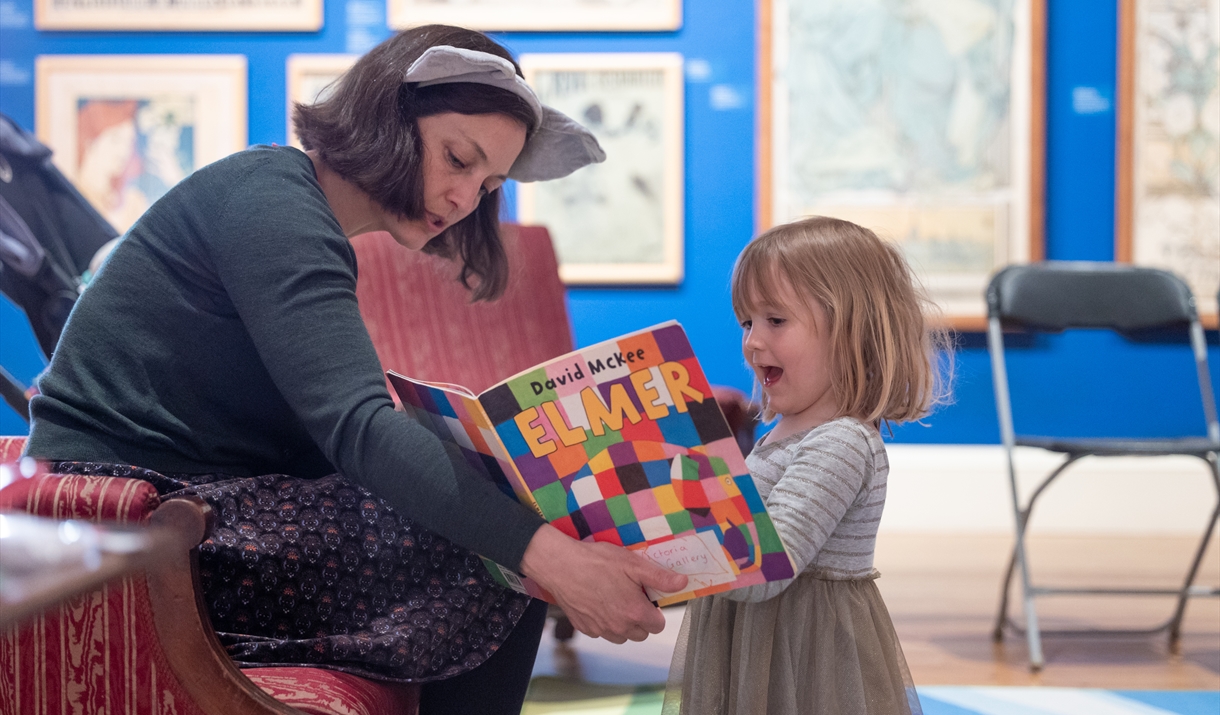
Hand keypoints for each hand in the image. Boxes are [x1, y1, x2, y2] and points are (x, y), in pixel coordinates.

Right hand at [519, 524, 687, 643]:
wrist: (560, 566)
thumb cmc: (596, 562)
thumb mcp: (633, 564)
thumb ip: (660, 578)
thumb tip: (682, 583)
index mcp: (635, 613)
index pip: (658, 626)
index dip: (656, 611)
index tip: (648, 597)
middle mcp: (619, 627)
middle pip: (641, 634)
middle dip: (641, 618)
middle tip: (632, 595)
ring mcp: (600, 630)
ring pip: (622, 635)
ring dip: (623, 623)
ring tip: (615, 598)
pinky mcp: (585, 628)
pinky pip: (602, 632)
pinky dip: (604, 621)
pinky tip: (599, 601)